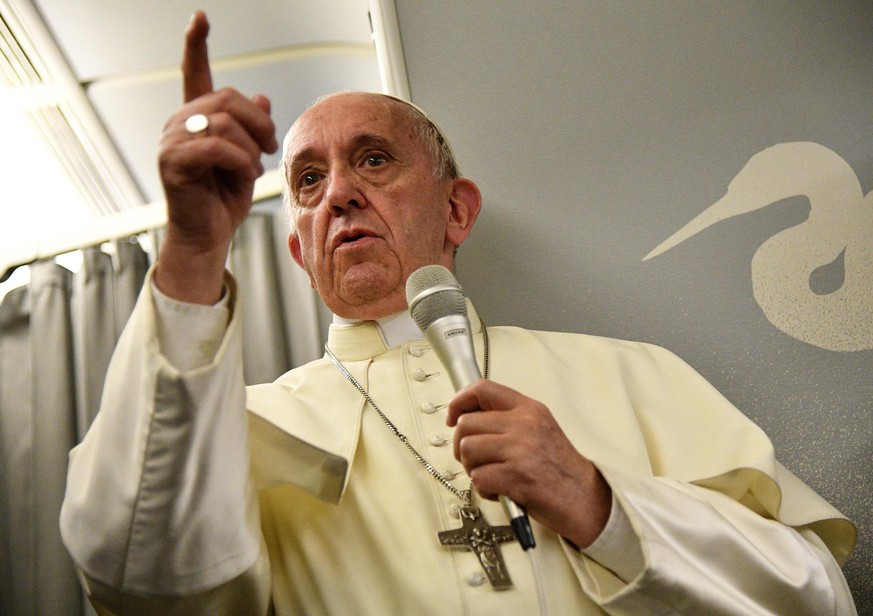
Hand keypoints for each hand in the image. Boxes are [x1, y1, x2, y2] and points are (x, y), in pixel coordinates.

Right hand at [155, 11, 277, 302]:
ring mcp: (172, 141)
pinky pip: (216, 146)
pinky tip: (246, 173)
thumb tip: (261, 98)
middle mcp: (179, 123)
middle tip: (270, 147)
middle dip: (259, 123)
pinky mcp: (173, 162)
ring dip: (251, 147)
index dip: (197, 44)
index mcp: (197, 118)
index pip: (195, 72)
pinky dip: (240, 160)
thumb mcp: (247, 158)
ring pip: (225, 123)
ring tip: (255, 167)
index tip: (200, 18)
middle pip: (228, 99)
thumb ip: (252, 128)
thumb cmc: (223, 200)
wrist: (209, 235)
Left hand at [448, 380, 611, 547]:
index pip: (483, 389)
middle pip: (466, 425)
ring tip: (491, 476)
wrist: (585, 499)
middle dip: (463, 447)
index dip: (459, 401)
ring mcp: (520, 450)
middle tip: (476, 460)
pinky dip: (484, 489)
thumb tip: (467, 418)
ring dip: (472, 469)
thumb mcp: (538, 429)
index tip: (453, 418)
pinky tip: (500, 491)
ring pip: (467, 451)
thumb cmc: (559, 468)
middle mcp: (524, 425)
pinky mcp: (516, 477)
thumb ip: (508, 420)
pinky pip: (478, 478)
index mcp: (529, 409)